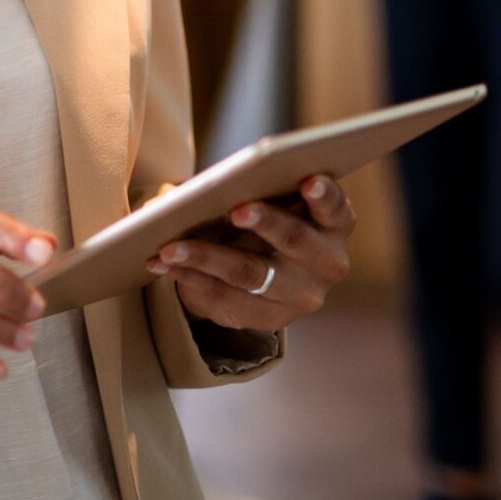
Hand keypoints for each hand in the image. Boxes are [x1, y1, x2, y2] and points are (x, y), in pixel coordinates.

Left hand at [146, 173, 353, 332]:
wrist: (262, 269)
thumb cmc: (263, 215)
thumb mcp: (260, 197)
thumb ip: (235, 185)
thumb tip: (173, 194)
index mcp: (333, 224)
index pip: (335, 208)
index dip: (324, 195)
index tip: (309, 181)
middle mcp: (327, 262)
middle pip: (296, 241)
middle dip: (266, 222)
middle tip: (235, 210)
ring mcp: (301, 296)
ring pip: (251, 273)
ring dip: (206, 257)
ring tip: (170, 246)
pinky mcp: (270, 318)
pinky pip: (226, 298)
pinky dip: (191, 277)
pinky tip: (164, 264)